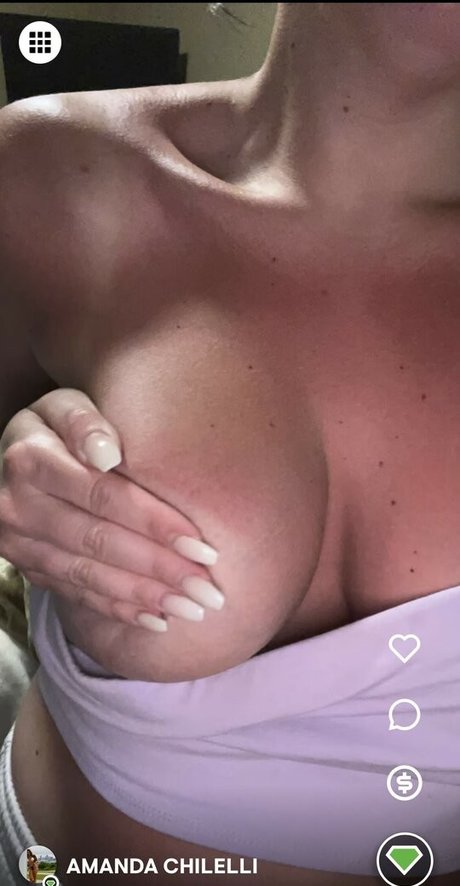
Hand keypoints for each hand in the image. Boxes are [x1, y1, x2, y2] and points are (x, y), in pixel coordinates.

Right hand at [0, 389, 221, 631]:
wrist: (14, 455)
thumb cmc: (57, 426)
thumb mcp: (65, 405)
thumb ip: (85, 423)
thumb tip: (107, 454)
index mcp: (32, 460)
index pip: (104, 496)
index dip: (155, 523)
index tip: (202, 548)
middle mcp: (19, 506)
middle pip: (100, 542)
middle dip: (159, 570)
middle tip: (209, 593)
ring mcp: (19, 542)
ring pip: (88, 575)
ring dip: (143, 596)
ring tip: (192, 610)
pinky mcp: (26, 566)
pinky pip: (74, 593)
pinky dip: (117, 608)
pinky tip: (156, 619)